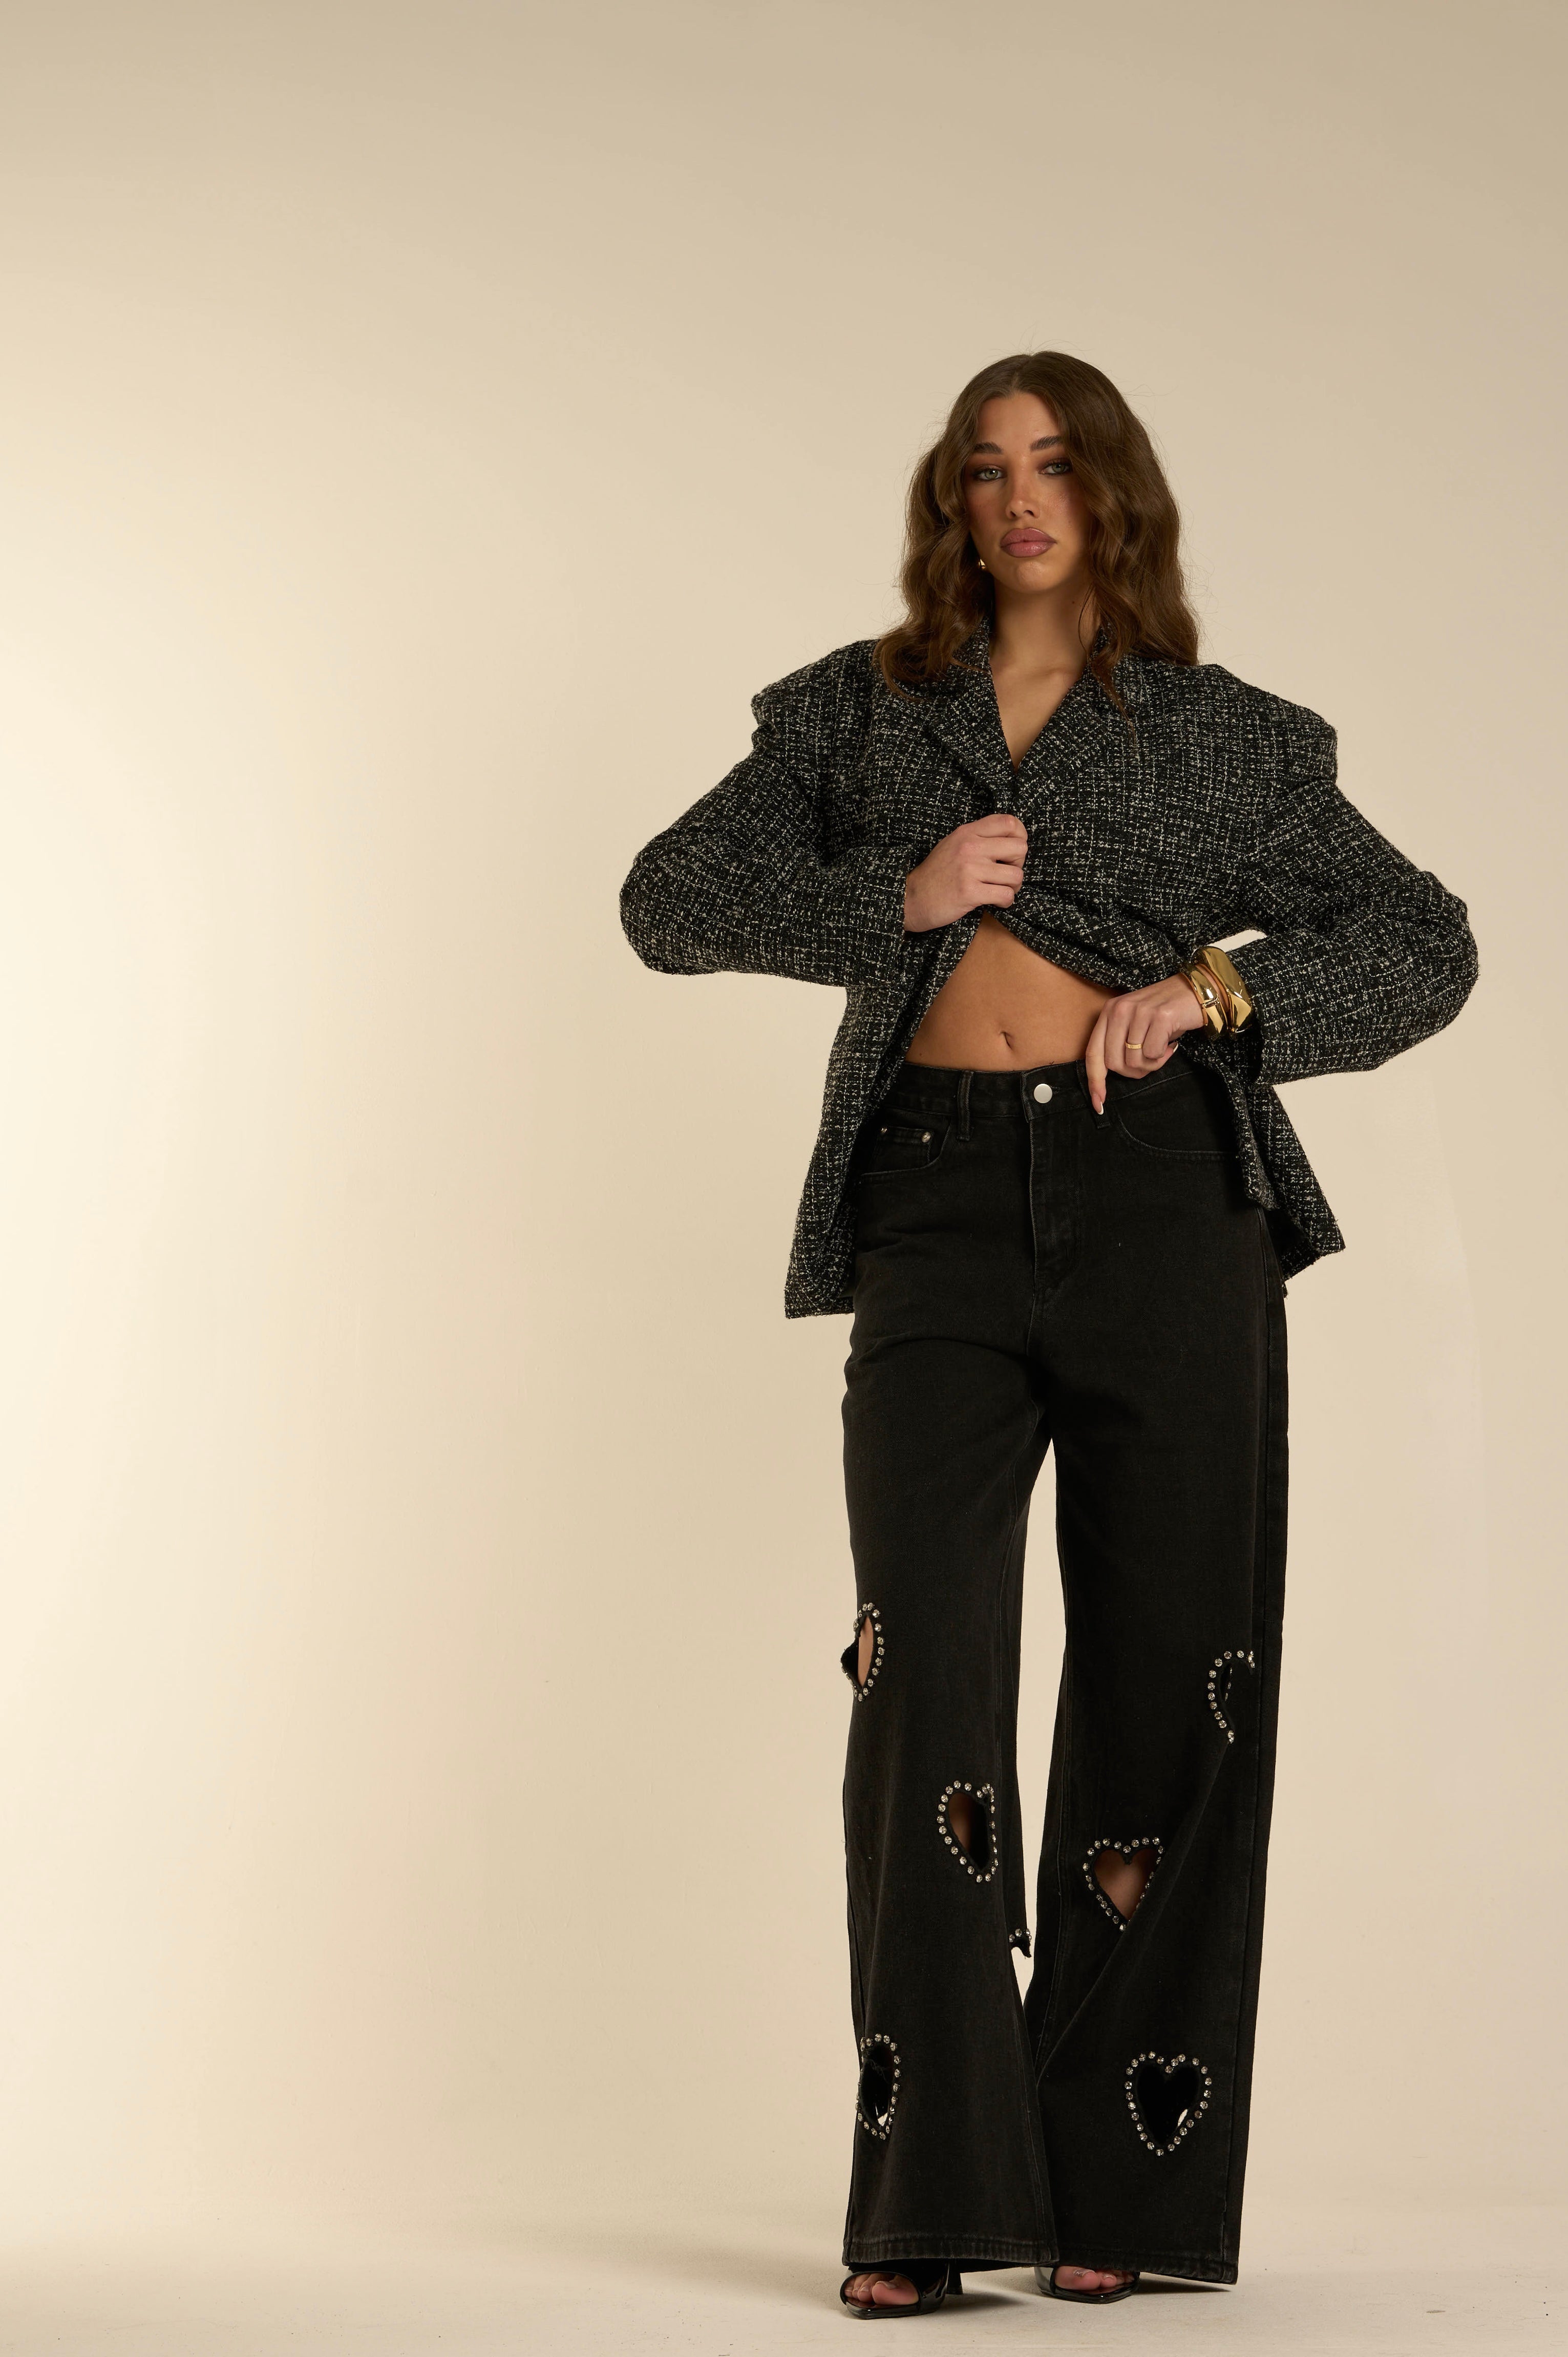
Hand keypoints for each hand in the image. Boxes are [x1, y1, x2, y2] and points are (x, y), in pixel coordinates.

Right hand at [903, 815, 1027, 931]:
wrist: (911, 898)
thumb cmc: (936, 874)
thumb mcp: (953, 844)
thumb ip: (978, 837)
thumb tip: (1011, 838)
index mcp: (967, 832)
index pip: (1010, 823)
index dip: (1020, 837)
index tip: (1012, 853)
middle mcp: (969, 847)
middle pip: (1020, 848)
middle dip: (1018, 865)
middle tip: (1006, 874)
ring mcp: (969, 869)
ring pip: (1016, 875)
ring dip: (1013, 887)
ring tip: (999, 890)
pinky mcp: (969, 892)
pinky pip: (1006, 895)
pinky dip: (1005, 902)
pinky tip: (995, 902)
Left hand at [1084, 973, 1204, 1115]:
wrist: (1196, 991)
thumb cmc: (1165, 1014)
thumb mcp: (1135, 1025)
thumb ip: (1118, 1045)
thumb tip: (1106, 1079)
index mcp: (1109, 1012)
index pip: (1093, 1053)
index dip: (1095, 1081)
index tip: (1099, 1104)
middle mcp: (1120, 1009)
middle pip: (1114, 1063)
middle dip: (1134, 1071)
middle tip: (1151, 1061)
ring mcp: (1139, 1012)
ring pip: (1134, 1061)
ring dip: (1152, 1064)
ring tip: (1163, 1049)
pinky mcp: (1160, 1016)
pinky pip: (1153, 1054)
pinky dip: (1163, 1056)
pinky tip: (1171, 1044)